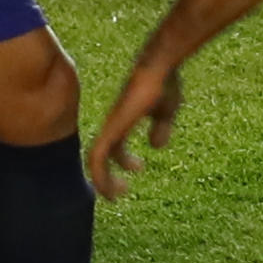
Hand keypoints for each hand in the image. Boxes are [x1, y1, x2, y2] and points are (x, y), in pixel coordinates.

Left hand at [88, 51, 184, 198]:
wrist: (158, 68)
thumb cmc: (164, 83)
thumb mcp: (166, 111)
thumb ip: (161, 128)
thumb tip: (155, 147)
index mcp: (124, 119)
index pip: (115, 144)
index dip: (123, 160)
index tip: (138, 169)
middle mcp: (113, 124)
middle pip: (101, 155)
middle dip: (109, 176)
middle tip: (123, 190)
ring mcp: (110, 126)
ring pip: (96, 161)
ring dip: (103, 181)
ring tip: (119, 194)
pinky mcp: (111, 129)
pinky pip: (98, 158)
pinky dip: (100, 175)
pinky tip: (111, 186)